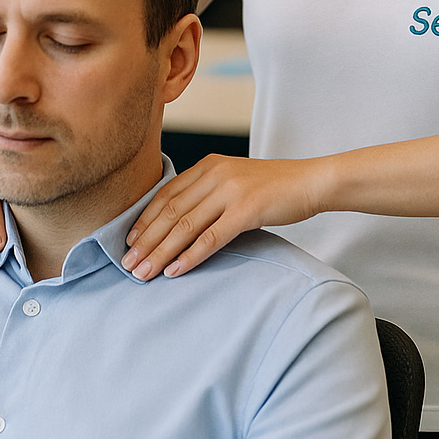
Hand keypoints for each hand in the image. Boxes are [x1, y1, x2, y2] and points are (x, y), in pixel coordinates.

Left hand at [122, 154, 324, 279]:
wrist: (311, 181)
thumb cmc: (274, 187)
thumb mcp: (235, 180)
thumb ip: (209, 193)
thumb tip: (179, 222)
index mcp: (208, 165)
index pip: (166, 194)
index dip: (144, 220)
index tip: (127, 242)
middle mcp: (215, 174)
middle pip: (170, 212)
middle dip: (145, 241)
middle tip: (127, 265)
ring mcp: (230, 191)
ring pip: (185, 227)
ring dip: (160, 252)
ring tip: (143, 273)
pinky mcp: (247, 210)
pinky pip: (211, 238)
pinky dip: (189, 256)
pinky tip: (175, 271)